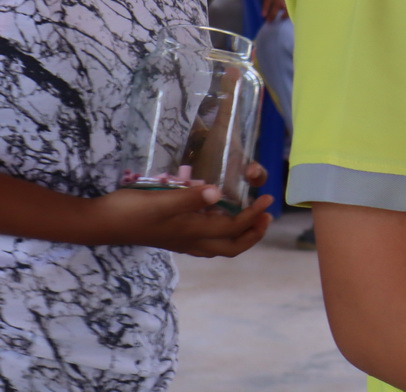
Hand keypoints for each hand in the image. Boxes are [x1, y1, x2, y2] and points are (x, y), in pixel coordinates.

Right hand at [83, 185, 273, 256]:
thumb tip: (218, 194)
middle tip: (266, 215)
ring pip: (218, 245)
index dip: (253, 216)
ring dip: (239, 233)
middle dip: (253, 234)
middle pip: (231, 247)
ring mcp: (180, 241)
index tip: (268, 200)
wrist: (99, 223)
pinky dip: (220, 230)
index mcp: (192, 232)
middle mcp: (190, 241)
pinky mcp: (172, 235)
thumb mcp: (162, 200)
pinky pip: (204, 239)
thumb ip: (190, 198)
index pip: (233, 229)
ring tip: (250, 215)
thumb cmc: (130, 211)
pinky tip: (217, 214)